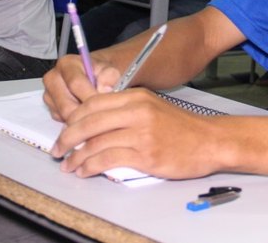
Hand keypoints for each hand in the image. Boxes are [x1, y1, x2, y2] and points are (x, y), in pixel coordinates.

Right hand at [42, 53, 117, 121]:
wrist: (96, 75)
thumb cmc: (101, 72)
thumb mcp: (110, 68)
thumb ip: (110, 75)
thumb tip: (104, 88)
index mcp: (66, 64)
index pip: (75, 83)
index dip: (91, 96)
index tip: (105, 103)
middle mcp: (53, 78)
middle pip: (66, 105)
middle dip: (86, 112)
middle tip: (102, 113)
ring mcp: (49, 94)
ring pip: (64, 115)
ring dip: (81, 118)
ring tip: (96, 111)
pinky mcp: (51, 108)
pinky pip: (63, 120)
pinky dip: (76, 121)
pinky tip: (87, 113)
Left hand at [53, 88, 219, 179]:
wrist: (209, 141)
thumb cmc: (181, 127)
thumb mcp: (152, 107)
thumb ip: (125, 111)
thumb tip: (94, 124)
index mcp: (137, 97)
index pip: (94, 103)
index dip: (74, 118)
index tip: (65, 130)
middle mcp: (137, 111)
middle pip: (89, 121)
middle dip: (68, 137)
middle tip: (58, 148)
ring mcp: (141, 133)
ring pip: (96, 142)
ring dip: (77, 156)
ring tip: (68, 164)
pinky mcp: (146, 155)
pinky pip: (108, 159)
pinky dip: (91, 166)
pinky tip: (85, 171)